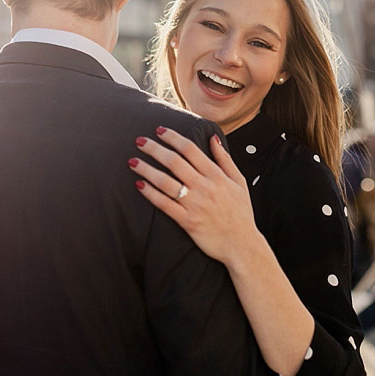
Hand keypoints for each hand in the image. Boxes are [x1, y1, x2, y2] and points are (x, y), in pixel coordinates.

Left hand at [130, 126, 261, 264]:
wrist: (242, 245)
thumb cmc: (241, 213)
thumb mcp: (239, 182)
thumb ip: (225, 159)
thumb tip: (213, 137)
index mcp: (216, 175)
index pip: (190, 149)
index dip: (173, 137)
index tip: (159, 130)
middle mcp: (204, 187)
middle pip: (174, 162)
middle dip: (154, 149)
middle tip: (139, 141)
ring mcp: (195, 205)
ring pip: (165, 182)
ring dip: (146, 169)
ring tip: (132, 161)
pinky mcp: (187, 221)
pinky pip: (165, 205)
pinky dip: (151, 194)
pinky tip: (139, 185)